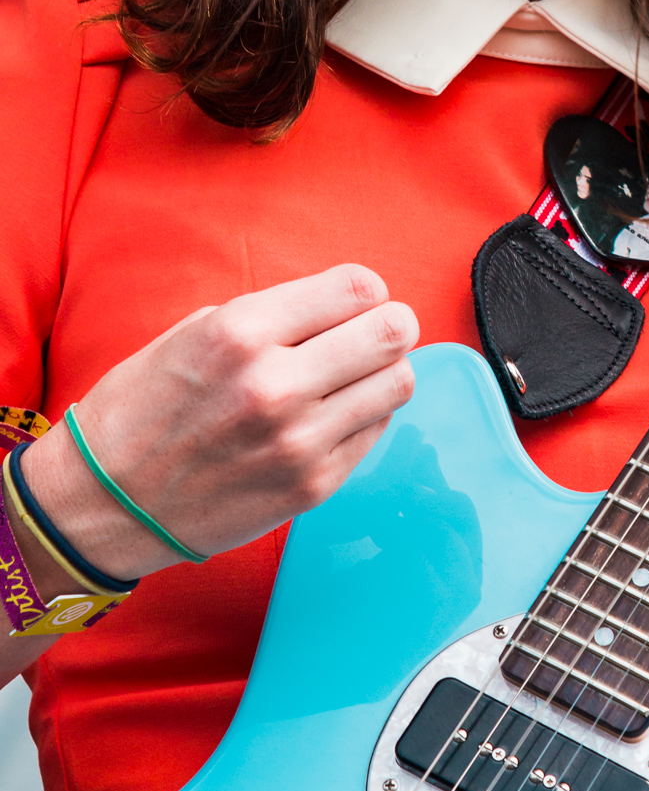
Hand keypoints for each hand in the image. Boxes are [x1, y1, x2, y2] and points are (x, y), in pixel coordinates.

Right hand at [23, 266, 418, 581]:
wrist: (106, 502)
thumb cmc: (147, 407)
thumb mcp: (196, 333)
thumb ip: (275, 315)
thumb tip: (348, 306)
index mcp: (240, 333)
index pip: (357, 288)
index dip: (364, 291)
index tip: (355, 301)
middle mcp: (275, 385)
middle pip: (393, 332)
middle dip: (391, 325)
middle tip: (374, 334)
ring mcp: (299, 441)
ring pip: (399, 383)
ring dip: (385, 372)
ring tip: (355, 376)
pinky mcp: (313, 486)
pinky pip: (377, 431)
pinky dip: (365, 416)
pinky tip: (331, 416)